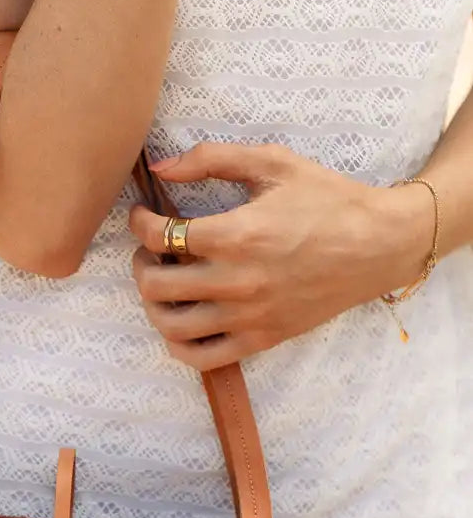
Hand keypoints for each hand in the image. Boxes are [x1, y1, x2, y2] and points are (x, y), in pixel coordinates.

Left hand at [129, 143, 435, 370]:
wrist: (378, 245)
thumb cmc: (328, 200)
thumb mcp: (273, 163)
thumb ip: (212, 159)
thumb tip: (159, 165)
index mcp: (236, 234)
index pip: (160, 236)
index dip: (139, 224)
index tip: (142, 215)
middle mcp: (236, 281)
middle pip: (155, 285)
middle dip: (141, 264)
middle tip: (149, 251)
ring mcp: (247, 316)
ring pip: (170, 325)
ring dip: (152, 305)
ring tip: (162, 285)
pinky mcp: (260, 340)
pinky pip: (200, 357)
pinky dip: (177, 344)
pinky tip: (179, 323)